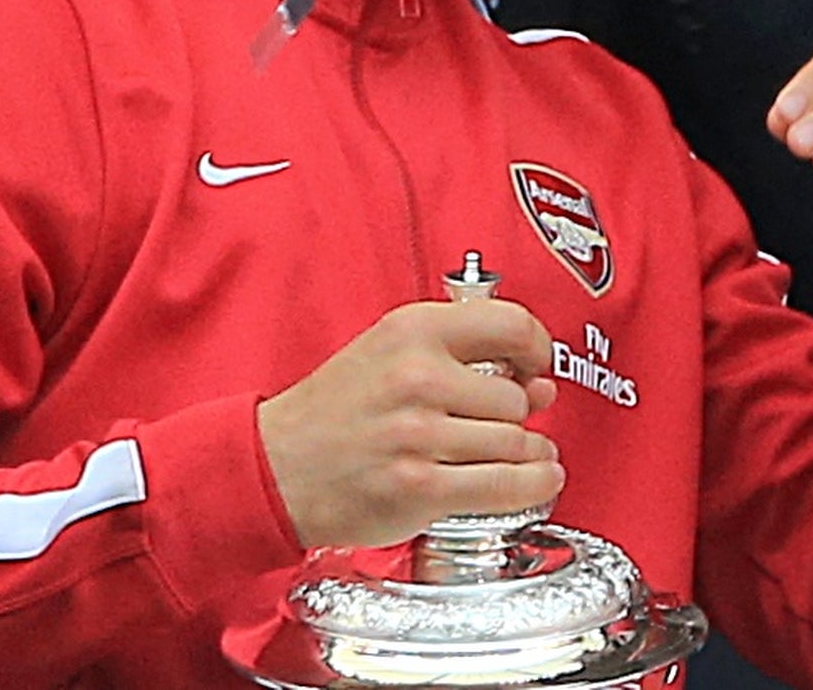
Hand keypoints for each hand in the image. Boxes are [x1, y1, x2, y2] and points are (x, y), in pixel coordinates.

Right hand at [258, 295, 561, 552]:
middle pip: (517, 397)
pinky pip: (503, 486)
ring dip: (526, 454)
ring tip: (512, 455)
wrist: (271, 469)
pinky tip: (537, 479)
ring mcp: (417, 433)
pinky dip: (531, 486)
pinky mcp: (417, 485)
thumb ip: (463, 356)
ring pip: (515, 443)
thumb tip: (541, 382)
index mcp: (413, 331)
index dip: (537, 349)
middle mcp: (417, 377)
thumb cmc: (329, 414)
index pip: (513, 325)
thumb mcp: (388, 352)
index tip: (537, 366)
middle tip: (495, 425)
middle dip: (517, 416)